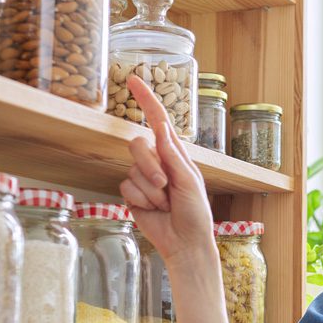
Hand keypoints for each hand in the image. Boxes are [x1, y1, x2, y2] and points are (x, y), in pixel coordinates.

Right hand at [119, 75, 215, 264]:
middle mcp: (158, 161)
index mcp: (175, 154)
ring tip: (165, 204)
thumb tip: (162, 129)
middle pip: (138, 145)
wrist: (185, 243)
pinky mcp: (132, 194)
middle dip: (150, 167)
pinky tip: (153, 210)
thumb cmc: (196, 213)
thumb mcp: (190, 182)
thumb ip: (173, 156)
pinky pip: (126, 187)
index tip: (133, 79)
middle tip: (166, 186)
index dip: (146, 100)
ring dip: (150, 190)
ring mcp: (143, 177)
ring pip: (132, 169)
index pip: (158, 121)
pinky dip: (141, 200)